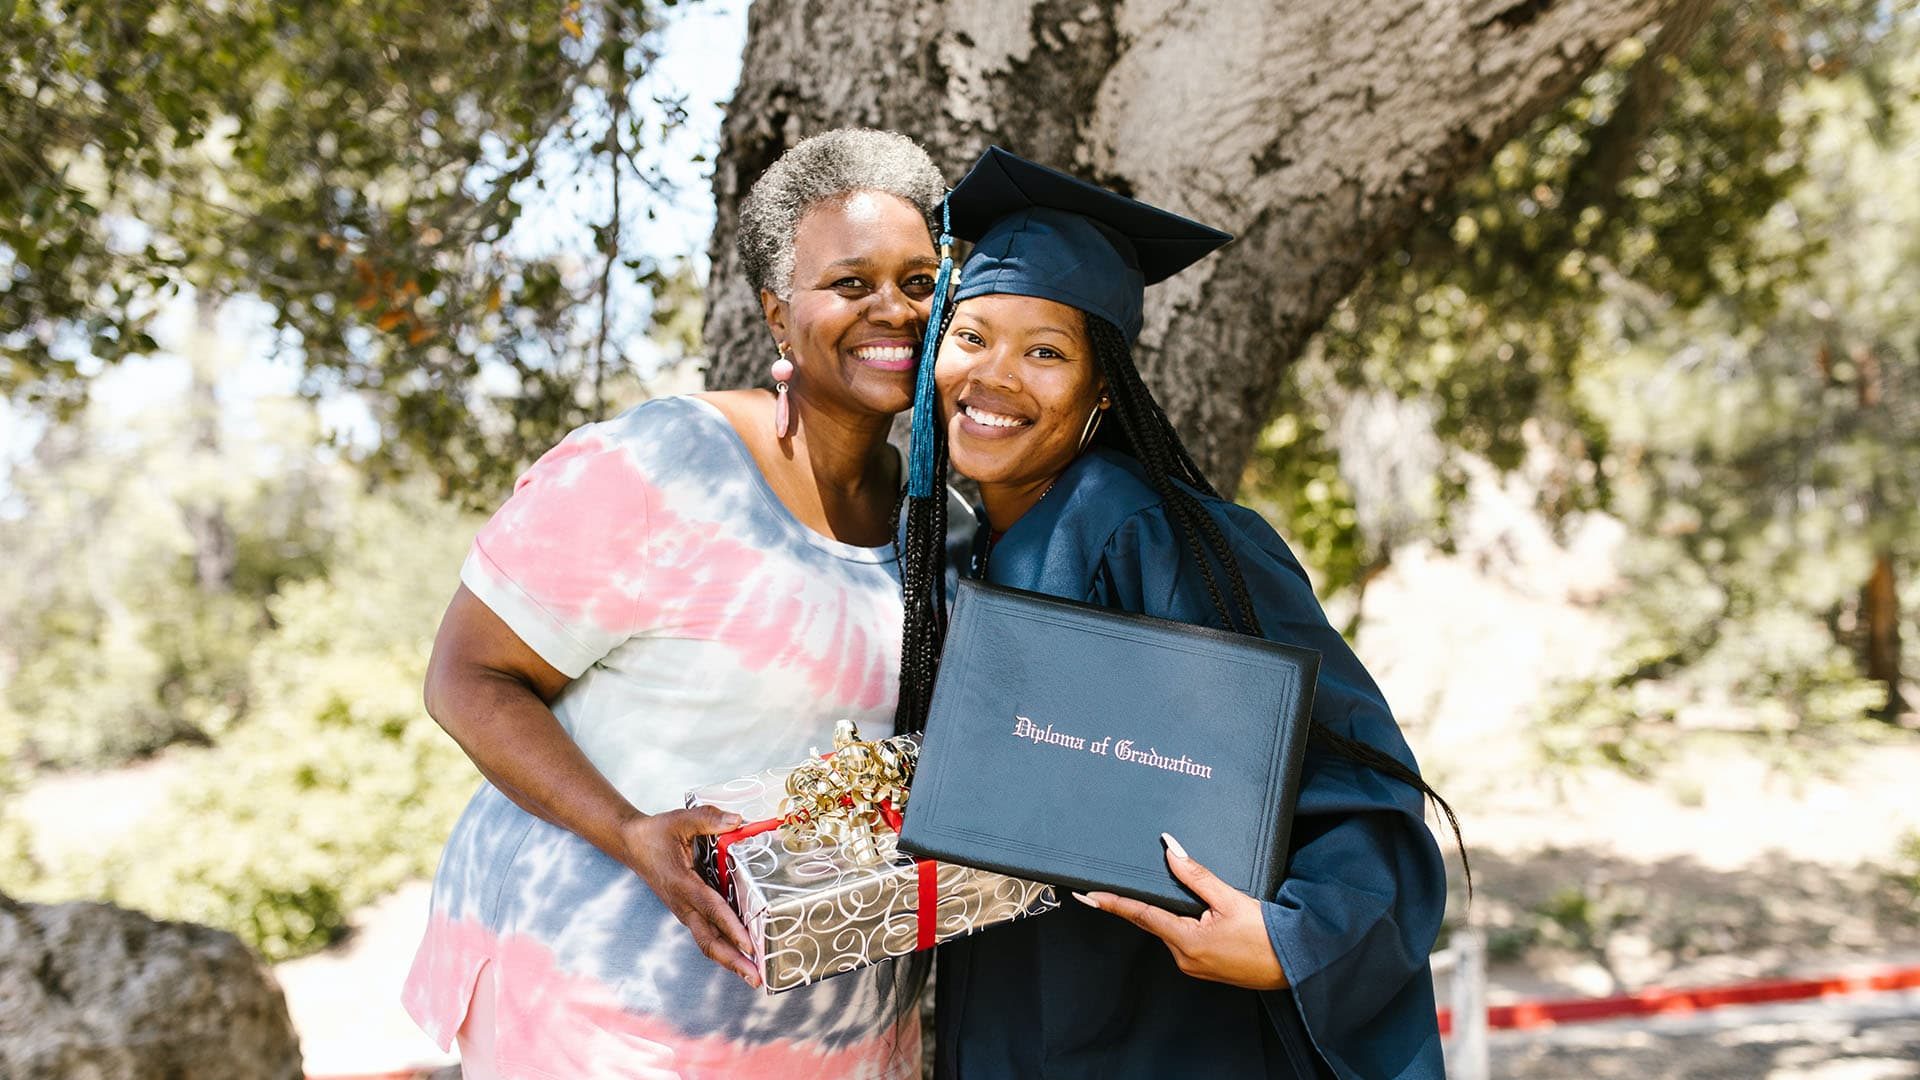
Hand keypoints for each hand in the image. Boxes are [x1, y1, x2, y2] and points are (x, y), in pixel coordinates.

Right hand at [620, 806, 760, 986]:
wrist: (633, 845)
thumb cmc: (658, 832)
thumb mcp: (681, 819)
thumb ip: (708, 819)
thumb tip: (737, 821)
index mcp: (682, 884)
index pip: (711, 909)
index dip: (731, 927)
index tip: (750, 945)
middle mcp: (683, 904)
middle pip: (709, 940)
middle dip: (734, 961)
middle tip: (757, 978)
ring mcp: (684, 912)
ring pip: (708, 943)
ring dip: (730, 961)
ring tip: (754, 976)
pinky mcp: (687, 913)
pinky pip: (707, 935)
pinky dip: (724, 949)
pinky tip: (742, 957)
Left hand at [1075, 832, 1288, 990]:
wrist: (1295, 966)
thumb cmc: (1267, 935)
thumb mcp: (1231, 899)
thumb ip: (1196, 875)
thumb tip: (1170, 851)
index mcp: (1186, 941)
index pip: (1141, 915)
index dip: (1113, 903)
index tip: (1087, 896)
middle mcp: (1184, 958)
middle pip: (1157, 921)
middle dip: (1153, 902)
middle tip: (1159, 884)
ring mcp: (1194, 966)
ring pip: (1172, 929)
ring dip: (1177, 912)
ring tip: (1205, 903)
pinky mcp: (1204, 968)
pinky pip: (1185, 940)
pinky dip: (1187, 924)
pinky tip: (1207, 915)